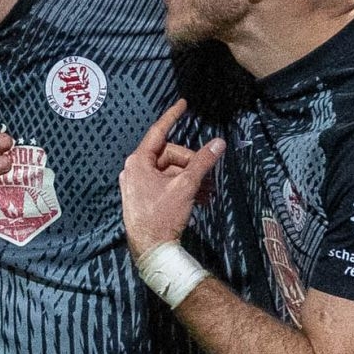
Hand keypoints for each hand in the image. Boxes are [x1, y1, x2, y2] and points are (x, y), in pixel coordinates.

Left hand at [118, 100, 222, 255]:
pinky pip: (166, 184)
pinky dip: (183, 188)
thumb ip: (202, 162)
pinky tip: (199, 199)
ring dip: (191, 179)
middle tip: (209, 177)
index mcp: (139, 162)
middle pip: (169, 155)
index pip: (158, 131)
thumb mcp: (185, 186)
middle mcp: (135, 169)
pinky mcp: (144, 197)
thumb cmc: (162, 216)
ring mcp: (138, 184)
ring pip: (170, 171)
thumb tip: (219, 143)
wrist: (151, 250)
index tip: (183, 103)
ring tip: (208, 192)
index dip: (172, 116)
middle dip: (191, 164)